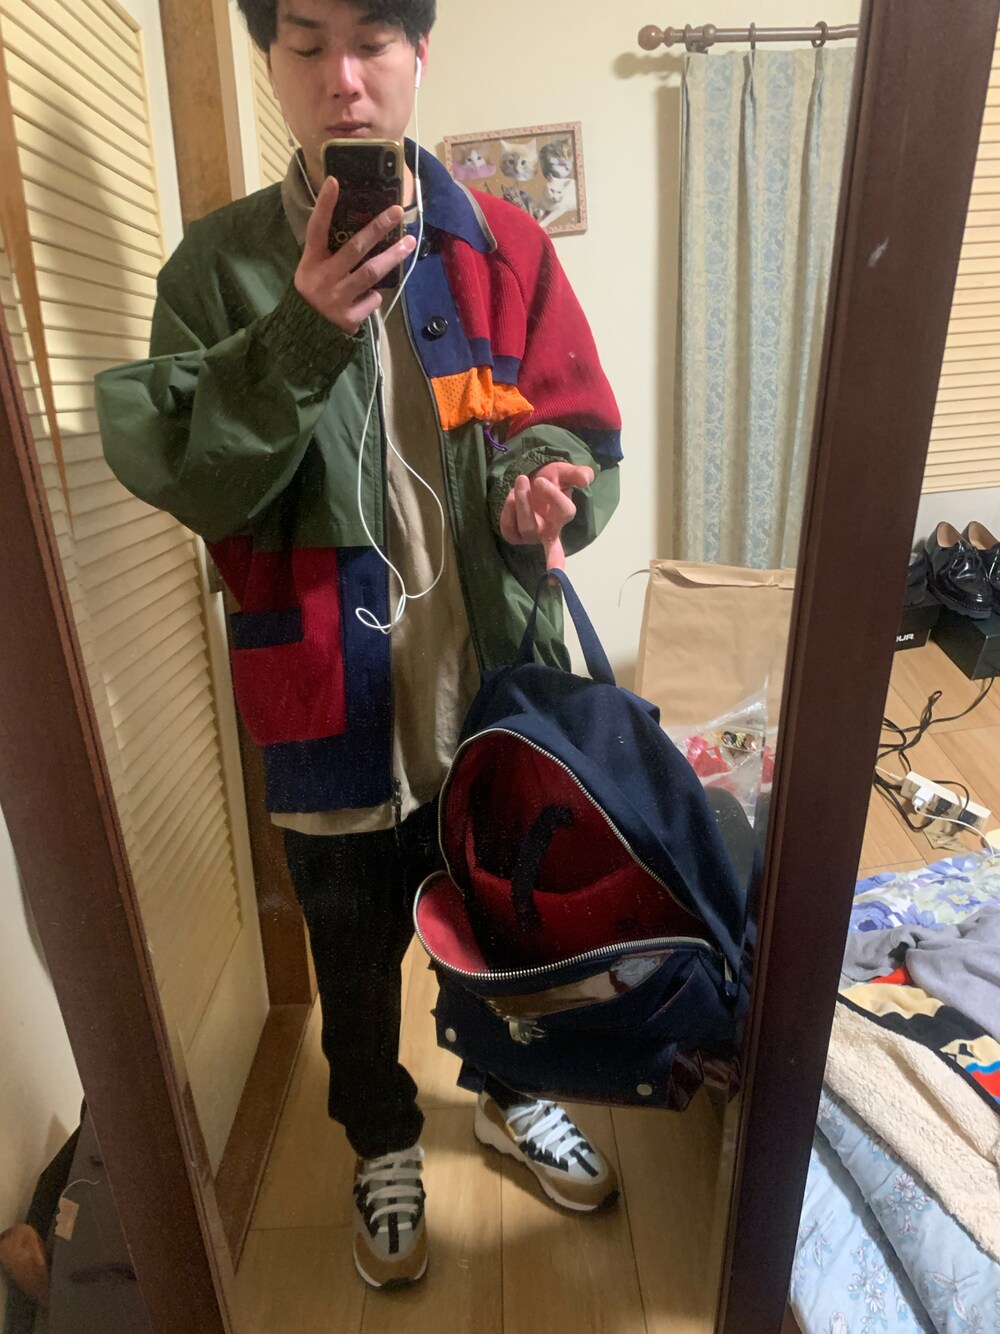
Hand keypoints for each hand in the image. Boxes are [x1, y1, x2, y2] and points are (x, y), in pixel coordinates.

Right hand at [294, 176, 416, 334]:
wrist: (308, 333)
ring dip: (393, 256)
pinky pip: (373, 298)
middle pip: (355, 248)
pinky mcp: (350, 316)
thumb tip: (360, 228)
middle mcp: (324, 277)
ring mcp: (338, 297)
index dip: (325, 205)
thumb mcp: (311, 269)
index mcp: (312, 261)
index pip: (316, 228)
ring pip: (371, 272)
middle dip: (378, 227)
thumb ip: (328, 252)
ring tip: (410, 242)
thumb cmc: (314, 292)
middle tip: (397, 211)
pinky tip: (368, 296)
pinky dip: (374, 295)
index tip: (334, 181)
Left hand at [499, 462, 594, 571]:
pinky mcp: (515, 535)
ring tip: (519, 481)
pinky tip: (511, 498)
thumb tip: (586, 479)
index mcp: (563, 516)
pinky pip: (509, 531)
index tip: (541, 480)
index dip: (553, 496)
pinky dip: (507, 514)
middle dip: (526, 506)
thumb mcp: (564, 472)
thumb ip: (578, 474)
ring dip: (519, 504)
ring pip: (525, 528)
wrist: (535, 481)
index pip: (564, 511)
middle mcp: (549, 530)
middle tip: (522, 478)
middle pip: (537, 528)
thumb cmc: (552, 479)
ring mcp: (532, 535)